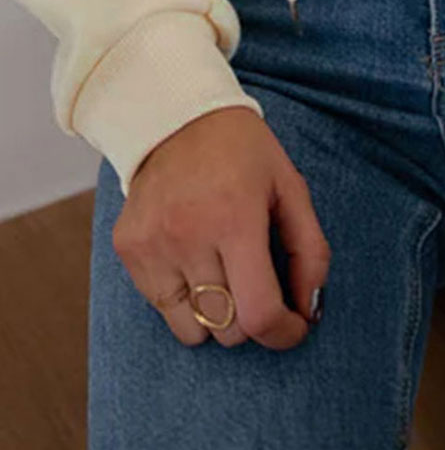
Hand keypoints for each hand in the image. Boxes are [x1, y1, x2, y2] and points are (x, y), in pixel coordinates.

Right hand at [112, 106, 330, 349]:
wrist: (177, 116)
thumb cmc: (244, 153)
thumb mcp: (291, 187)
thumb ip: (310, 251)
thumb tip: (310, 310)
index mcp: (235, 218)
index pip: (257, 314)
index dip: (283, 333)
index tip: (294, 325)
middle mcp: (188, 236)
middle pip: (227, 329)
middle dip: (252, 318)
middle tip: (259, 282)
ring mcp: (152, 245)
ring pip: (192, 331)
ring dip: (216, 316)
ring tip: (224, 272)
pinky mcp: (129, 249)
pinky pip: (161, 309)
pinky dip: (184, 299)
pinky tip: (193, 258)